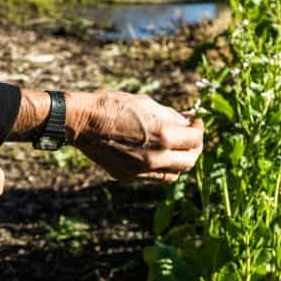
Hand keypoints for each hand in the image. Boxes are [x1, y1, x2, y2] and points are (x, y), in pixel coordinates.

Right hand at [72, 93, 203, 182]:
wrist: (82, 122)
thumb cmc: (113, 106)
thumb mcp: (146, 104)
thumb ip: (171, 115)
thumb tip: (188, 120)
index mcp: (163, 136)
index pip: (195, 140)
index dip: (199, 129)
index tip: (196, 122)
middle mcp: (156, 158)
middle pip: (189, 161)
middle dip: (195, 148)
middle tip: (192, 136)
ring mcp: (141, 171)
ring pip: (174, 174)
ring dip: (180, 161)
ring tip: (176, 147)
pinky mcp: (128, 176)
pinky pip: (154, 176)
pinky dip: (162, 167)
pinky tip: (157, 154)